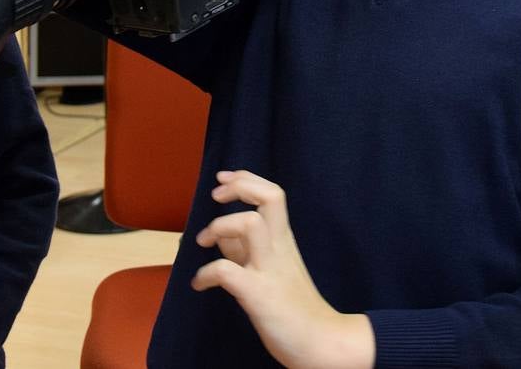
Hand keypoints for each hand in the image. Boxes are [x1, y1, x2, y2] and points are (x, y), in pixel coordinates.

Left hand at [192, 170, 374, 368]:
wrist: (320, 341)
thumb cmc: (294, 305)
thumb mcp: (270, 268)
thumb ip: (245, 249)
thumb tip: (219, 235)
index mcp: (284, 239)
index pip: (272, 193)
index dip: (245, 179)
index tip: (224, 179)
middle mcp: (279, 247)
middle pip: (269, 197)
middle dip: (239, 187)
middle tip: (216, 197)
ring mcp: (270, 269)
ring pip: (250, 224)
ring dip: (220, 226)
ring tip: (203, 242)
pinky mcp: (259, 294)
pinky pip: (227, 271)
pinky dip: (206, 273)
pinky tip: (200, 283)